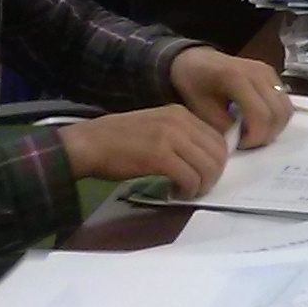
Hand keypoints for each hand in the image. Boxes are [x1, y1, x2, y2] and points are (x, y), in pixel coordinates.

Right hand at [59, 104, 232, 197]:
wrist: (90, 143)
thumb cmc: (118, 139)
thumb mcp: (156, 127)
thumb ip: (180, 136)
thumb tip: (202, 157)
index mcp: (180, 113)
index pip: (217, 139)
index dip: (216, 162)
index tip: (203, 174)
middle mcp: (179, 121)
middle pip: (217, 154)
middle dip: (212, 176)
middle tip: (197, 187)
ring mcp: (170, 137)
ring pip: (207, 167)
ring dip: (201, 186)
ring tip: (186, 191)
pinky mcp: (160, 156)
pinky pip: (190, 178)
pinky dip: (187, 191)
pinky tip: (176, 193)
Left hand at [169, 45, 293, 147]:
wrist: (196, 59)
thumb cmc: (194, 83)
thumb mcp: (200, 108)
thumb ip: (221, 126)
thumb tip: (239, 141)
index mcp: (236, 78)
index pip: (261, 114)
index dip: (255, 137)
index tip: (240, 144)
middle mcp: (259, 73)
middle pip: (279, 114)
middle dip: (266, 135)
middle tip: (246, 142)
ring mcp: (269, 72)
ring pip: (286, 109)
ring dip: (274, 128)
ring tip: (252, 133)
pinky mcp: (273, 75)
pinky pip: (284, 103)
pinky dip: (275, 118)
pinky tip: (256, 122)